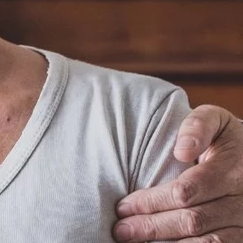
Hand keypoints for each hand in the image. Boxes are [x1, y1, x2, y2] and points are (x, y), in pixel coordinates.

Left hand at [113, 105, 242, 241]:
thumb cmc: (226, 139)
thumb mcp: (216, 121)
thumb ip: (197, 126)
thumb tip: (182, 151)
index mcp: (231, 170)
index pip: (185, 192)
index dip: (151, 202)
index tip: (123, 206)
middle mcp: (241, 201)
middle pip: (192, 221)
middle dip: (152, 227)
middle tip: (122, 231)